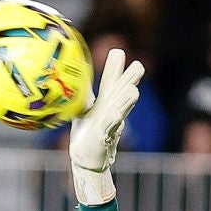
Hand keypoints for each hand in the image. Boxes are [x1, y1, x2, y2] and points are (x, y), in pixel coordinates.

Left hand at [68, 48, 141, 204]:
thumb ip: (83, 93)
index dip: (114, 68)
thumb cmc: (86, 133)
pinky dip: (113, 121)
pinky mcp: (105, 139)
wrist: (86, 159)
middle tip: (139, 65)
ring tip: (134, 90)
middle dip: (130, 80)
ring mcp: (110, 125)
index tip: (117, 51)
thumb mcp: (82, 109)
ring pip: (121, 110)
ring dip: (127, 101)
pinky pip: (109, 129)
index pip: (112, 82)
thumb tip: (71, 74)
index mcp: (106, 103)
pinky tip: (116, 114)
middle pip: (122, 93)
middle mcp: (112, 111)